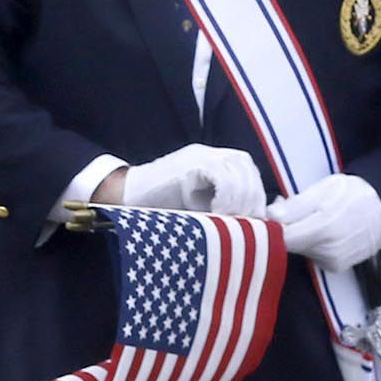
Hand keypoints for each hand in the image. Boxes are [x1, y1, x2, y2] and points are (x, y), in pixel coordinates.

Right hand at [105, 143, 267, 214]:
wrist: (124, 194)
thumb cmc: (160, 207)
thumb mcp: (199, 207)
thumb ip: (224, 210)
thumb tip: (253, 226)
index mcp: (217, 161)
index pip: (249, 173)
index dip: (257, 199)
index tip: (256, 224)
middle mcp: (212, 153)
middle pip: (248, 171)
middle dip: (251, 201)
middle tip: (245, 225)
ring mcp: (201, 155)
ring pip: (238, 173)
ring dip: (239, 201)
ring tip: (230, 221)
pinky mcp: (191, 162)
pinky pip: (222, 176)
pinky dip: (226, 197)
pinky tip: (218, 213)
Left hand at [266, 172, 380, 269]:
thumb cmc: (352, 194)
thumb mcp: (324, 189)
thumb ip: (296, 205)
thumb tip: (270, 215)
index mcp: (324, 226)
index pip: (282, 236)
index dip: (273, 225)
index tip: (275, 213)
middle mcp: (329, 249)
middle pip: (289, 245)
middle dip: (288, 228)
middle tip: (299, 210)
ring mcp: (334, 261)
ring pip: (300, 251)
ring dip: (302, 236)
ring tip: (317, 219)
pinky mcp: (336, 267)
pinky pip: (313, 257)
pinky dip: (313, 245)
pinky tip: (325, 233)